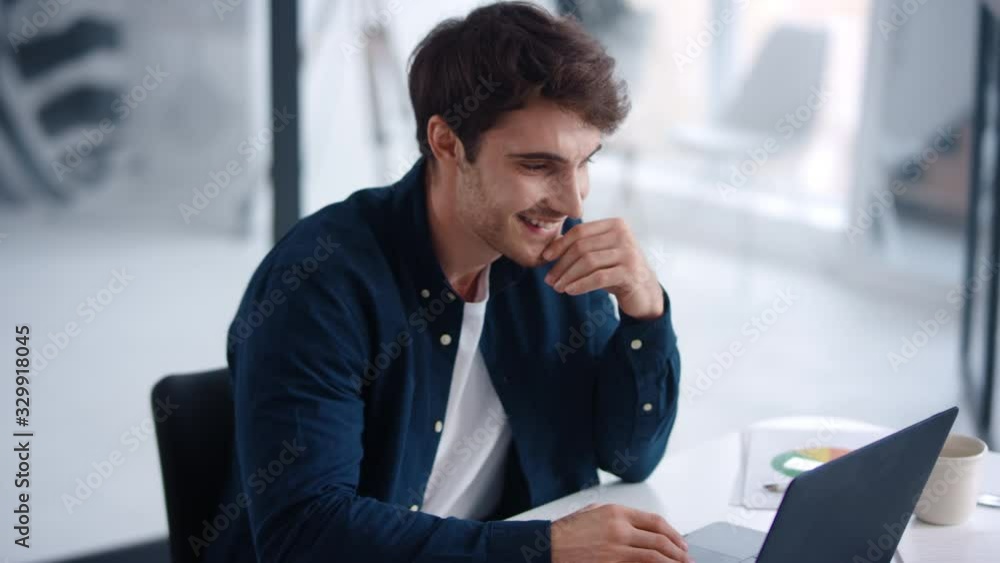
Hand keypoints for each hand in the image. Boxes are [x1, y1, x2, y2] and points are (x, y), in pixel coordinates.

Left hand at [542, 218, 662, 319]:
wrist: (645, 291)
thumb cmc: (617, 271)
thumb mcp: (600, 254)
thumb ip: (581, 247)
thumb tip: (548, 252)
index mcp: (615, 225)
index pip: (580, 231)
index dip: (560, 245)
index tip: (546, 258)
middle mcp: (623, 235)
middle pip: (582, 247)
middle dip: (561, 264)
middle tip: (550, 280)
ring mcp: (628, 253)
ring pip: (588, 262)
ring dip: (568, 276)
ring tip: (558, 287)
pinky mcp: (630, 272)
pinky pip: (598, 277)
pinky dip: (581, 284)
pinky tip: (570, 291)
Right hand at [550, 503, 691, 562]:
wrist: (546, 547)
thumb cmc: (566, 532)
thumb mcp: (593, 512)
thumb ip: (617, 515)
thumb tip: (639, 524)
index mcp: (617, 512)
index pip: (656, 521)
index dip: (673, 533)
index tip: (680, 542)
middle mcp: (619, 529)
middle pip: (660, 540)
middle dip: (678, 551)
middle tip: (685, 558)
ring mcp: (616, 549)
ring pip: (655, 556)